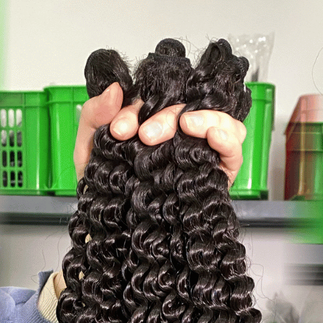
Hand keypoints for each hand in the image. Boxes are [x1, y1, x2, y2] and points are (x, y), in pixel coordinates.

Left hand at [73, 82, 245, 185]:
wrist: (110, 231)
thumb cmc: (104, 192)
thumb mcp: (89, 151)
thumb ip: (94, 116)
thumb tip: (115, 90)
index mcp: (152, 123)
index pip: (156, 99)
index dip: (139, 108)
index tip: (120, 128)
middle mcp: (179, 136)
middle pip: (189, 108)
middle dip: (166, 116)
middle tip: (145, 135)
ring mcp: (200, 154)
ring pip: (219, 122)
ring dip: (204, 118)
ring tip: (185, 124)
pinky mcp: (217, 176)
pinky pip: (233, 152)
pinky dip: (228, 138)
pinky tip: (213, 135)